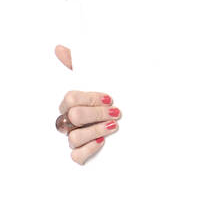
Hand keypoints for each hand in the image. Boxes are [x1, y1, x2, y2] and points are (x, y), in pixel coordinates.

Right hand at [55, 43, 120, 165]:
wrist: (146, 123)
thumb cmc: (124, 99)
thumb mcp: (108, 78)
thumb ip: (82, 63)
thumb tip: (59, 48)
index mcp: (76, 103)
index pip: (70, 98)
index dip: (90, 98)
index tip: (111, 98)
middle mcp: (73, 121)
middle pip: (72, 116)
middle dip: (96, 113)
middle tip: (116, 113)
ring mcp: (77, 139)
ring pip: (73, 137)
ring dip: (95, 130)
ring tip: (115, 127)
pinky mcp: (84, 156)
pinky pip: (76, 156)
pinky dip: (89, 149)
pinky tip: (104, 142)